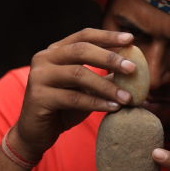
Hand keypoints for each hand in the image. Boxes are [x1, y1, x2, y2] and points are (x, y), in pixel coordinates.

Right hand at [12, 29, 137, 159]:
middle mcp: (44, 59)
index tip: (130, 39)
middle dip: (109, 58)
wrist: (35, 134)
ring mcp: (39, 76)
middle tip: (132, 68)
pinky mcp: (38, 97)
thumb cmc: (63, 109)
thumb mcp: (85, 90)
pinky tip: (113, 107)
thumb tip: (133, 69)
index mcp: (55, 51)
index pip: (83, 36)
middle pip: (81, 50)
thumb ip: (103, 77)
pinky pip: (73, 98)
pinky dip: (96, 102)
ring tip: (127, 97)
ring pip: (78, 74)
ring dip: (106, 86)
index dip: (107, 36)